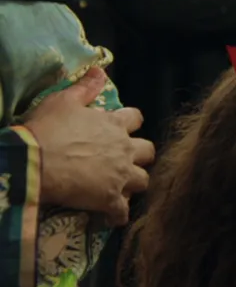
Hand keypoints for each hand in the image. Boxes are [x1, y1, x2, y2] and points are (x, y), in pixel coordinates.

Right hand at [25, 68, 154, 224]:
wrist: (35, 163)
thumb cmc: (47, 129)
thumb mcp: (63, 101)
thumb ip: (85, 88)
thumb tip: (100, 69)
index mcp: (114, 125)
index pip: (136, 119)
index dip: (130, 124)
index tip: (122, 129)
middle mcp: (124, 149)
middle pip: (148, 151)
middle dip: (140, 156)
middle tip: (124, 161)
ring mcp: (120, 175)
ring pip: (143, 181)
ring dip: (133, 184)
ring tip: (120, 188)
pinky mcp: (110, 199)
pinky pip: (123, 212)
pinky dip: (118, 215)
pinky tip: (111, 217)